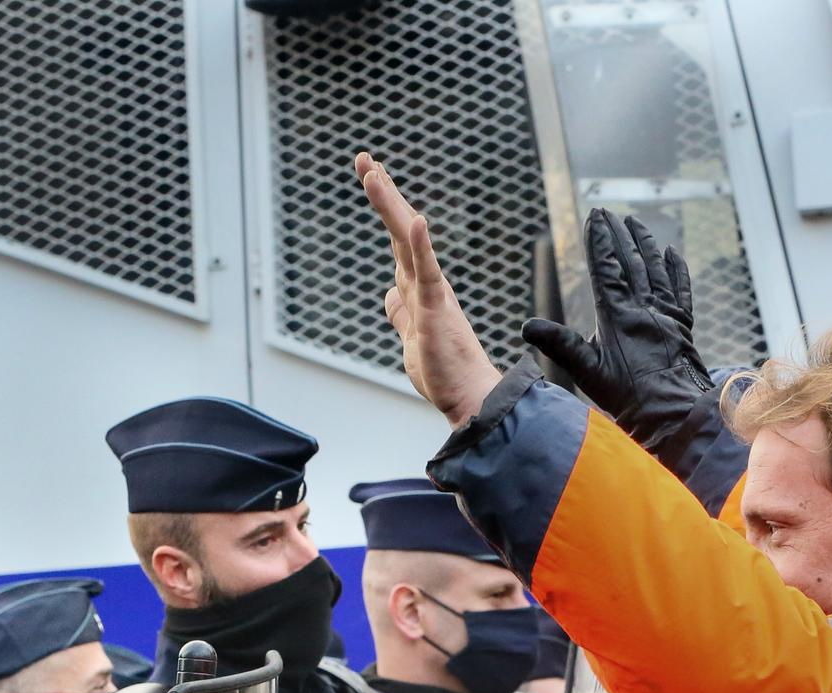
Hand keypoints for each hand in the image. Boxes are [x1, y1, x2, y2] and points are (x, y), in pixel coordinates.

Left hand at [356, 152, 505, 424]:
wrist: (468, 396)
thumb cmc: (444, 369)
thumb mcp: (411, 335)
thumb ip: (400, 312)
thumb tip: (390, 296)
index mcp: (418, 285)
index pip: (397, 237)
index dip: (384, 206)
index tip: (371, 174)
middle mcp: (425, 281)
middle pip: (399, 228)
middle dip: (381, 191)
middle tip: (363, 158)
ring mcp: (431, 293)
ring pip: (407, 241)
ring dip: (391, 206)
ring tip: (373, 174)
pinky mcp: (436, 310)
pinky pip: (428, 273)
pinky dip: (421, 245)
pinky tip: (414, 220)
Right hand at [524, 211, 712, 432]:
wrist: (672, 411)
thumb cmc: (627, 395)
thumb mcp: (586, 370)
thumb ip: (559, 344)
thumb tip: (527, 326)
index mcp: (618, 313)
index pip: (606, 267)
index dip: (599, 240)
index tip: (594, 217)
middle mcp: (644, 306)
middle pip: (630, 261)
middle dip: (618, 234)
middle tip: (610, 213)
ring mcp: (666, 313)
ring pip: (654, 269)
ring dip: (644, 244)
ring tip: (636, 223)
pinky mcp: (682, 324)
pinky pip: (680, 288)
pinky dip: (674, 268)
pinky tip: (670, 254)